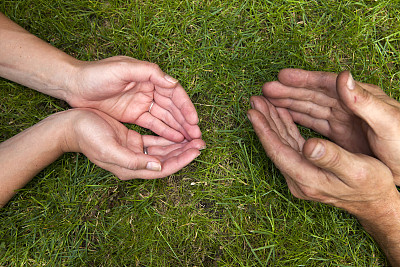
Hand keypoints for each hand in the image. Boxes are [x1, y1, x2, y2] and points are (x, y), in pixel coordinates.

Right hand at [62, 108, 204, 179]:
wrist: (70, 127)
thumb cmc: (87, 137)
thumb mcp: (109, 150)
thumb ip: (133, 162)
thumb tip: (157, 167)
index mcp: (130, 168)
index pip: (163, 168)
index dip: (182, 160)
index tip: (197, 149)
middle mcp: (135, 162)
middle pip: (166, 160)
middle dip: (184, 152)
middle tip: (201, 142)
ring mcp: (134, 151)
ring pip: (162, 150)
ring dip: (178, 145)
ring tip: (194, 137)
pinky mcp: (131, 140)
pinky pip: (154, 141)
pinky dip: (167, 137)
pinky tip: (178, 132)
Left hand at [66, 56, 200, 141]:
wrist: (73, 85)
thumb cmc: (96, 74)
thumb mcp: (122, 69)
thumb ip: (148, 72)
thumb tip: (173, 83)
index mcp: (149, 77)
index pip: (174, 93)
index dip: (186, 107)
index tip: (194, 122)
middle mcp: (149, 90)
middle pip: (173, 107)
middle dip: (186, 122)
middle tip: (197, 136)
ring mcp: (141, 103)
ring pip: (166, 117)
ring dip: (178, 128)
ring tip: (190, 141)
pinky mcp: (134, 114)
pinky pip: (153, 124)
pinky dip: (165, 131)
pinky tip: (175, 140)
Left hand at [247, 96, 398, 216]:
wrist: (374, 202)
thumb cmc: (371, 185)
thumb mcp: (357, 170)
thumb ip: (332, 158)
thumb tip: (309, 146)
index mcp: (307, 179)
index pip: (278, 151)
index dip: (264, 131)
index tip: (253, 112)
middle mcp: (298, 179)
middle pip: (275, 146)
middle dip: (264, 121)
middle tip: (255, 100)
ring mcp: (299, 175)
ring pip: (281, 143)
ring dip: (272, 122)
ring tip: (263, 103)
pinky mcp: (304, 169)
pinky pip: (290, 145)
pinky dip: (284, 128)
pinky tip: (280, 115)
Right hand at [263, 69, 399, 183]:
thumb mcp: (388, 123)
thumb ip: (364, 101)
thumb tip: (342, 76)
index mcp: (359, 98)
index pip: (325, 84)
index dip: (302, 80)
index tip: (281, 77)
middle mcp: (348, 106)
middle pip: (312, 95)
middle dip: (288, 92)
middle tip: (265, 90)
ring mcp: (343, 121)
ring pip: (310, 109)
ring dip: (289, 105)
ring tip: (268, 103)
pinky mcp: (341, 136)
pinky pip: (314, 124)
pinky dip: (298, 121)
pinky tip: (285, 119)